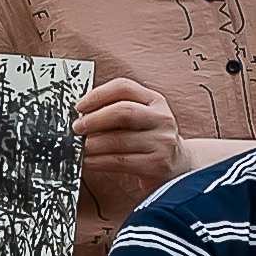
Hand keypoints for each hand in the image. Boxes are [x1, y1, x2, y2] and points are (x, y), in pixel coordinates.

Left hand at [73, 73, 182, 216]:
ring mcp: (162, 142)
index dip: (98, 94)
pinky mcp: (157, 165)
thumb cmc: (150, 141)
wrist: (179, 167)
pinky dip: (98, 161)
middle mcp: (162, 118)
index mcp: (155, 100)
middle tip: (76, 128)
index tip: (79, 106)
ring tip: (79, 147)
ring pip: (118, 140)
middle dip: (94, 119)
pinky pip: (120, 161)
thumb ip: (116, 112)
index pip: (124, 87)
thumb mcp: (141, 119)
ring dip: (92, 144)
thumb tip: (81, 115)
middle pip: (123, 111)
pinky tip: (88, 161)